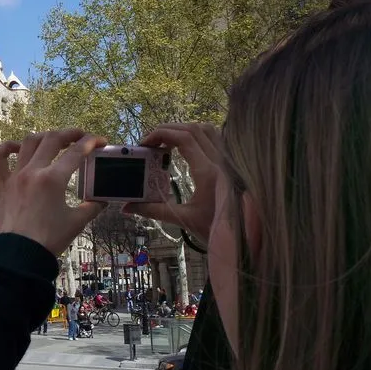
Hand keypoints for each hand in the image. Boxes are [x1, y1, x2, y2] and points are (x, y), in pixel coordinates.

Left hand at [0, 129, 107, 255]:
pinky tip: (17, 148)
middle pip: (52, 139)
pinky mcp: (3, 184)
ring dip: (44, 137)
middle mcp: (33, 172)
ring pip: (28, 142)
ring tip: (55, 140)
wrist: (20, 255)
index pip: (76, 152)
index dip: (91, 142)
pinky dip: (7, 147)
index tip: (100, 141)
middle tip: (80, 137)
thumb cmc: (48, 240)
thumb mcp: (77, 222)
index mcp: (53, 179)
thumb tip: (102, 199)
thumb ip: (93, 206)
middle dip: (69, 134)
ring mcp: (15, 176)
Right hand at [123, 123, 223, 244]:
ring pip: (207, 130)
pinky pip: (216, 139)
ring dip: (184, 130)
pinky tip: (187, 147)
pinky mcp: (231, 165)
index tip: (145, 143)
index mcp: (208, 172)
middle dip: (168, 130)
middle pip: (193, 129)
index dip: (161, 134)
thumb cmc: (215, 230)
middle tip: (151, 142)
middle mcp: (220, 161)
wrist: (244, 240)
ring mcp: (228, 161)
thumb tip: (126, 207)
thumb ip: (153, 210)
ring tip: (167, 141)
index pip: (184, 138)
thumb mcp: (182, 219)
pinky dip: (199, 136)